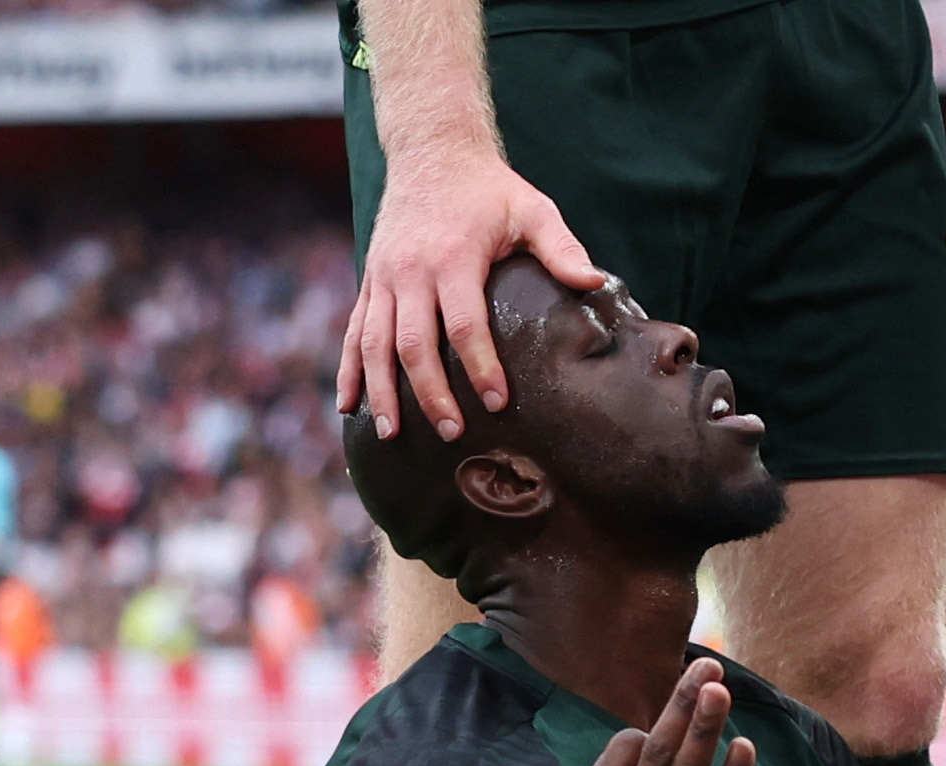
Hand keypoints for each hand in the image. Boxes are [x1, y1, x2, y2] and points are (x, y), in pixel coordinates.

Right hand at [335, 143, 606, 441]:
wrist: (432, 151)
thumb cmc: (489, 189)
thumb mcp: (532, 208)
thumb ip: (561, 247)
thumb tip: (596, 282)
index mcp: (453, 256)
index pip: (464, 324)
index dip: (480, 366)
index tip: (497, 403)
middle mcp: (410, 270)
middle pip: (413, 343)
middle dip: (430, 393)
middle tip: (452, 433)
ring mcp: (384, 277)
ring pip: (374, 343)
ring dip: (381, 391)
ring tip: (392, 434)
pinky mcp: (370, 281)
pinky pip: (354, 330)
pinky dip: (349, 370)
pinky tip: (349, 405)